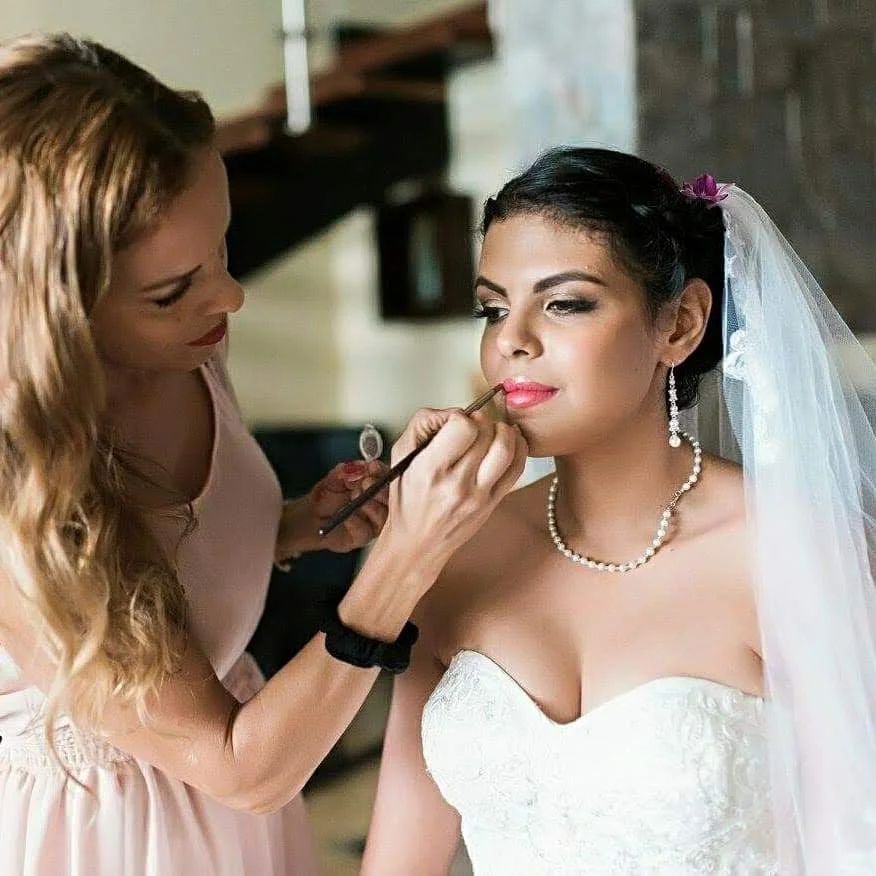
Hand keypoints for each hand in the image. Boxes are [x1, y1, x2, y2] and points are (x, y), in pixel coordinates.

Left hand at [275, 460, 388, 559]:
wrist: (310, 518)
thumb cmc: (324, 497)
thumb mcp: (332, 479)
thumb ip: (345, 472)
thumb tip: (360, 468)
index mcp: (373, 486)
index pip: (386, 478)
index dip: (382, 472)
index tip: (373, 467)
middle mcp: (377, 504)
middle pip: (390, 498)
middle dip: (380, 488)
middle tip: (366, 482)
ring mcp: (372, 521)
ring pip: (383, 516)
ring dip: (371, 505)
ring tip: (355, 496)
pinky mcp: (363, 536)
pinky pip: (366, 532)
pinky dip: (357, 522)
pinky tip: (347, 517)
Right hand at [374, 407, 527, 588]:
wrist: (417, 543)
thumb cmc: (407, 500)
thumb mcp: (400, 457)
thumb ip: (422, 425)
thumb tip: (451, 411)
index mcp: (430, 470)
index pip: (461, 428)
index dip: (460, 416)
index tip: (454, 422)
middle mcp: (457, 484)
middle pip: (485, 434)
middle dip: (480, 420)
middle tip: (472, 424)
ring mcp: (479, 495)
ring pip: (506, 448)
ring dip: (502, 430)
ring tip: (492, 430)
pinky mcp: (494, 503)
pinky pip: (517, 468)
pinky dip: (518, 446)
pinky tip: (509, 440)